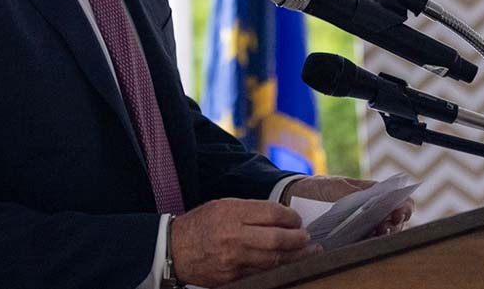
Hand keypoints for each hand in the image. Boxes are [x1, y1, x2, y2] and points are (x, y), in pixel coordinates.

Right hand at [170, 198, 320, 286]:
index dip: (290, 217)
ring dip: (296, 256)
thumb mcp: (221, 206)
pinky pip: (262, 274)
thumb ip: (250, 210)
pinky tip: (288, 264)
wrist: (174, 250)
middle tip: (307, 238)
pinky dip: (278, 269)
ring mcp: (234, 260)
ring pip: (274, 260)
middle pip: (277, 239)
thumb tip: (280, 216)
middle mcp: (233, 236)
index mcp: (230, 213)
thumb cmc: (200, 225)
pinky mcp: (233, 277)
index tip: (297, 219)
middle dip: (298, 239)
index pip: (272, 213)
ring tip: (309, 252)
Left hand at [283, 175, 413, 235]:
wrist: (290, 197)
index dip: (404, 206)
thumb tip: (381, 198)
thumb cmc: (317, 187)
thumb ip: (359, 192)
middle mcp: (369, 211)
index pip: (397, 200)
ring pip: (382, 233)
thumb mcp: (337, 186)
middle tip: (390, 222)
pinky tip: (370, 240)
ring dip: (386, 233)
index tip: (401, 210)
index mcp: (370, 194)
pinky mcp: (349, 240)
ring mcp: (360, 226)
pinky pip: (364, 244)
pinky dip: (370, 243)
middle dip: (396, 222)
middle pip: (393, 219)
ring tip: (380, 231)